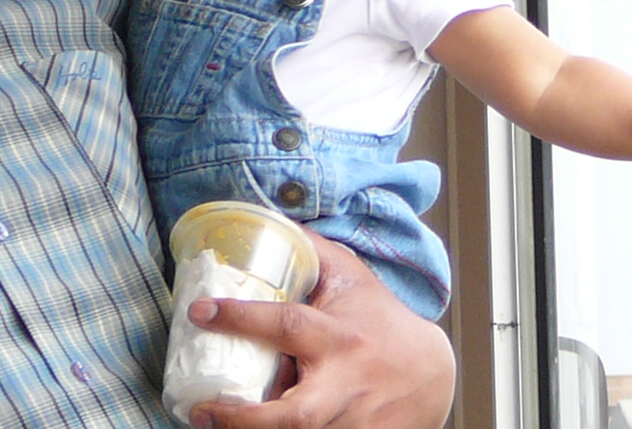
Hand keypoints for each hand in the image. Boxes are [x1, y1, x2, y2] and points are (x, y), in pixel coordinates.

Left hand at [183, 232, 453, 428]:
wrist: (432, 374)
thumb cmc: (382, 321)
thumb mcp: (350, 280)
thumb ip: (311, 253)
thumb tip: (267, 221)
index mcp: (339, 338)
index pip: (286, 325)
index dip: (241, 318)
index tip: (199, 311)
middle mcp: (343, 385)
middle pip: (295, 416)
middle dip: (246, 419)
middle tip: (202, 409)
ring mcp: (350, 421)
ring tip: (211, 423)